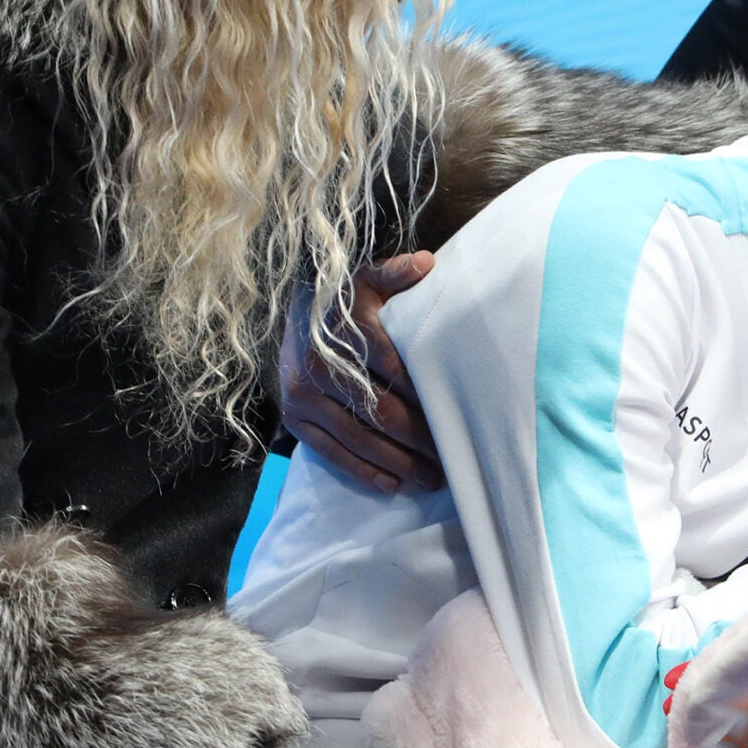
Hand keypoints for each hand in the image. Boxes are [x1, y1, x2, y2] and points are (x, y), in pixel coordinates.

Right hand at [278, 253, 442, 493]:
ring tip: (431, 479)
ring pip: (358, 438)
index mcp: (344, 330)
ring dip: (398, 463)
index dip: (427, 399)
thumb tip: (427, 263)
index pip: (395, 371)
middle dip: (419, 441)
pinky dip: (362, 470)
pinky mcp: (294, 416)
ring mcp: (304, 395)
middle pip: (380, 412)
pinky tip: (392, 485)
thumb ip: (397, 273)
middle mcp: (320, 365)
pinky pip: (330, 451)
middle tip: (452, 461)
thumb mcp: (367, 278)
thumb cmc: (344, 298)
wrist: (290, 311)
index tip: (457, 419)